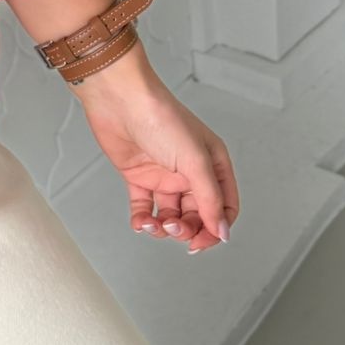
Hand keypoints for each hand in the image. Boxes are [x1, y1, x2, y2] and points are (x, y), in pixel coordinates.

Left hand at [69, 48, 237, 252]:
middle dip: (186, 229)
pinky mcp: (140, 177)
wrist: (120, 101)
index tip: (200, 243)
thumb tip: (222, 231)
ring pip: (170, 215)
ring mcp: (165, 175)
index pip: (223, 207)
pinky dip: (143, 220)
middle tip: (174, 230)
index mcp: (213, 164)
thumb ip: (210, 199)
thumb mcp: (195, 161)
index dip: (215, 228)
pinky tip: (141, 222)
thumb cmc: (162, 118)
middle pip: (196, 215)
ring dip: (163, 227)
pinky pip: (145, 208)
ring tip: (154, 225)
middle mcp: (191, 172)